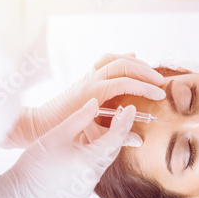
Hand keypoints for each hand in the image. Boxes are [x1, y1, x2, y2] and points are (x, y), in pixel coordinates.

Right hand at [0, 98, 138, 197]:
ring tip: (88, 130)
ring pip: (101, 161)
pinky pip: (92, 171)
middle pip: (110, 150)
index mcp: (91, 161)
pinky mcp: (80, 192)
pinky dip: (90, 157)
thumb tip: (95, 103)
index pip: (116, 138)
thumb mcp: (59, 134)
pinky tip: (79, 148)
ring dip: (99, 145)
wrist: (19, 191)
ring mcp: (88, 187)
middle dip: (112, 132)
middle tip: (112, 115)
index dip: (125, 121)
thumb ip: (80, 117)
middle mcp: (94, 176)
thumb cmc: (37, 161)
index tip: (131, 108)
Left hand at [3, 53, 164, 147]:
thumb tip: (138, 139)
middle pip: (124, 65)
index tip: (161, 95)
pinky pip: (104, 60)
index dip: (146, 89)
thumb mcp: (90, 137)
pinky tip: (131, 59)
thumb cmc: (61, 132)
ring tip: (151, 71)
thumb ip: (115, 136)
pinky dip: (120, 57)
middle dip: (145, 72)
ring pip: (114, 58)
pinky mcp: (85, 77)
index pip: (127, 83)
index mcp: (93, 93)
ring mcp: (86, 76)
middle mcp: (90, 80)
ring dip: (134, 62)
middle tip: (161, 83)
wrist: (37, 124)